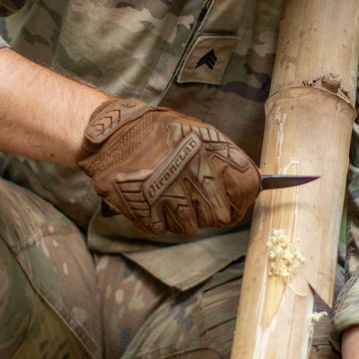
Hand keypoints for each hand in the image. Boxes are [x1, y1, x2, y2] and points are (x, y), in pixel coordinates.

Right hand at [78, 97, 260, 238]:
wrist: (107, 134)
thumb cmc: (151, 131)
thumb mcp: (191, 130)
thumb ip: (220, 155)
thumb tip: (252, 182)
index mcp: (208, 148)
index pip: (247, 185)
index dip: (243, 198)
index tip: (237, 201)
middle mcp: (191, 170)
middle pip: (221, 215)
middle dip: (211, 213)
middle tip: (197, 203)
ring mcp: (167, 191)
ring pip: (190, 226)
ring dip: (181, 218)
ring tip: (168, 197)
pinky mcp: (144, 208)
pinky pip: (162, 228)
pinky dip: (156, 220)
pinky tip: (150, 201)